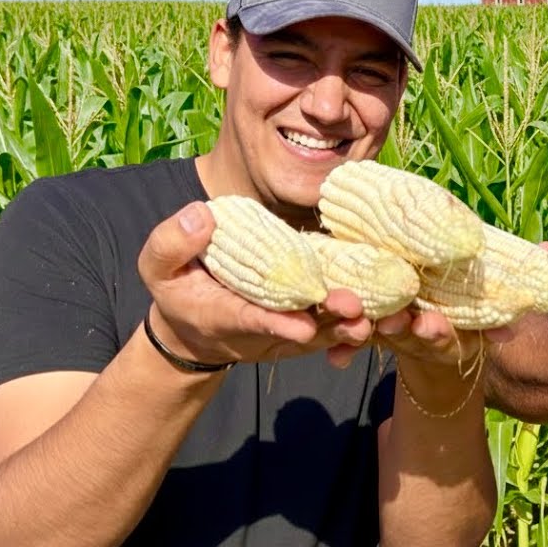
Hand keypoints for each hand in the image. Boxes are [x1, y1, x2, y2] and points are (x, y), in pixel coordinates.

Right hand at [138, 201, 373, 367]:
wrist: (193, 326)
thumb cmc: (176, 288)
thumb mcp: (157, 266)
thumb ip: (172, 242)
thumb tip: (201, 215)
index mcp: (223, 313)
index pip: (251, 318)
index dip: (277, 322)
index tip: (302, 325)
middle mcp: (261, 329)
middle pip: (299, 329)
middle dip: (328, 322)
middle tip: (356, 310)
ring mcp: (285, 331)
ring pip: (324, 332)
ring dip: (352, 326)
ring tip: (382, 316)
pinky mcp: (304, 328)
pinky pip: (335, 329)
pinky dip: (360, 324)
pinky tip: (390, 312)